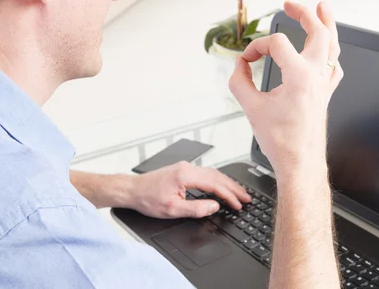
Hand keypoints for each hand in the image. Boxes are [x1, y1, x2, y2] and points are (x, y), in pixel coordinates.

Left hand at [128, 161, 250, 218]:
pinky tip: (221, 187)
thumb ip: (196, 208)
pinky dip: (217, 181)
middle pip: (217, 176)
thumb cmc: (148, 199)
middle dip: (233, 187)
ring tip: (238, 194)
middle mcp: (187, 168)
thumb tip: (214, 206)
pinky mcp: (182, 170)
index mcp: (186, 175)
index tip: (239, 205)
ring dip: (226, 184)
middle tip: (246, 198)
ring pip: (212, 173)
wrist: (132, 190)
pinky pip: (205, 174)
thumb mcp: (173, 209)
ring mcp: (185, 167)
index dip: (229, 195)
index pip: (215, 184)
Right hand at [229, 1, 342, 181]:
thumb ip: (239, 82)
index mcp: (299, 76)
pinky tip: (327, 49)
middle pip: (317, 32)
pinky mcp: (326, 93)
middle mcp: (316, 75)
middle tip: (291, 5)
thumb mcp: (251, 108)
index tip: (246, 60)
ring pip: (333, 45)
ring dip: (327, 24)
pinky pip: (334, 65)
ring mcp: (324, 83)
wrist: (300, 161)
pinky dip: (330, 52)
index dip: (257, 47)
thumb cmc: (280, 140)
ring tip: (323, 8)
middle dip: (304, 14)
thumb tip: (239, 66)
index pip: (276, 44)